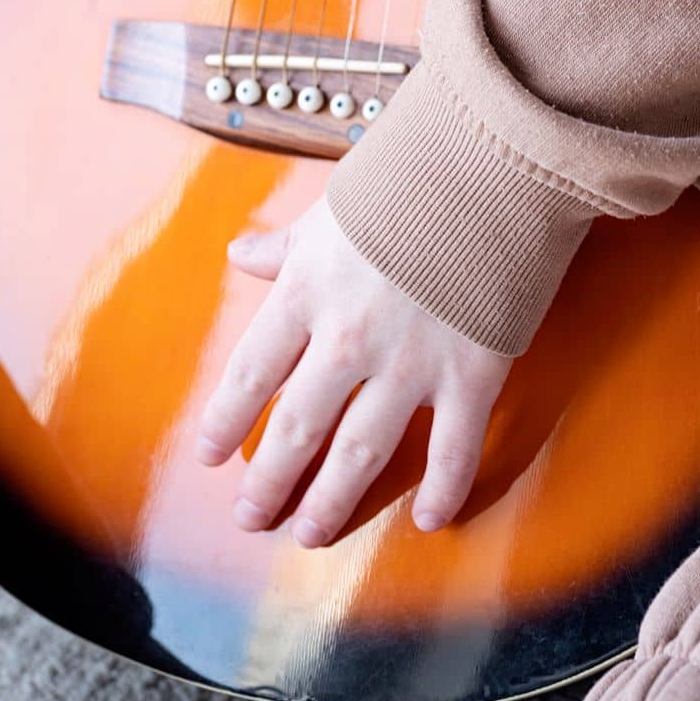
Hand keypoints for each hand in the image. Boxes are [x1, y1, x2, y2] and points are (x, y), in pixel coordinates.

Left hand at [195, 197, 510, 545]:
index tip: (210, 454)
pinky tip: (426, 520)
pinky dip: (441, 491)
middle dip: (270, 480)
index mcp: (306, 293)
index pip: (251, 372)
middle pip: (297, 427)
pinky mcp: (471, 375)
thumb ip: (286, 246)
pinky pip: (452, 450)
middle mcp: (348, 340)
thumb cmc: (404, 180)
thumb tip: (240, 253)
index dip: (226, 420)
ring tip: (310, 533)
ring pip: (360, 454)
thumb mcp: (330, 209)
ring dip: (331, 501)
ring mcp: (411, 365)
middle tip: (253, 516)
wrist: (489, 167)